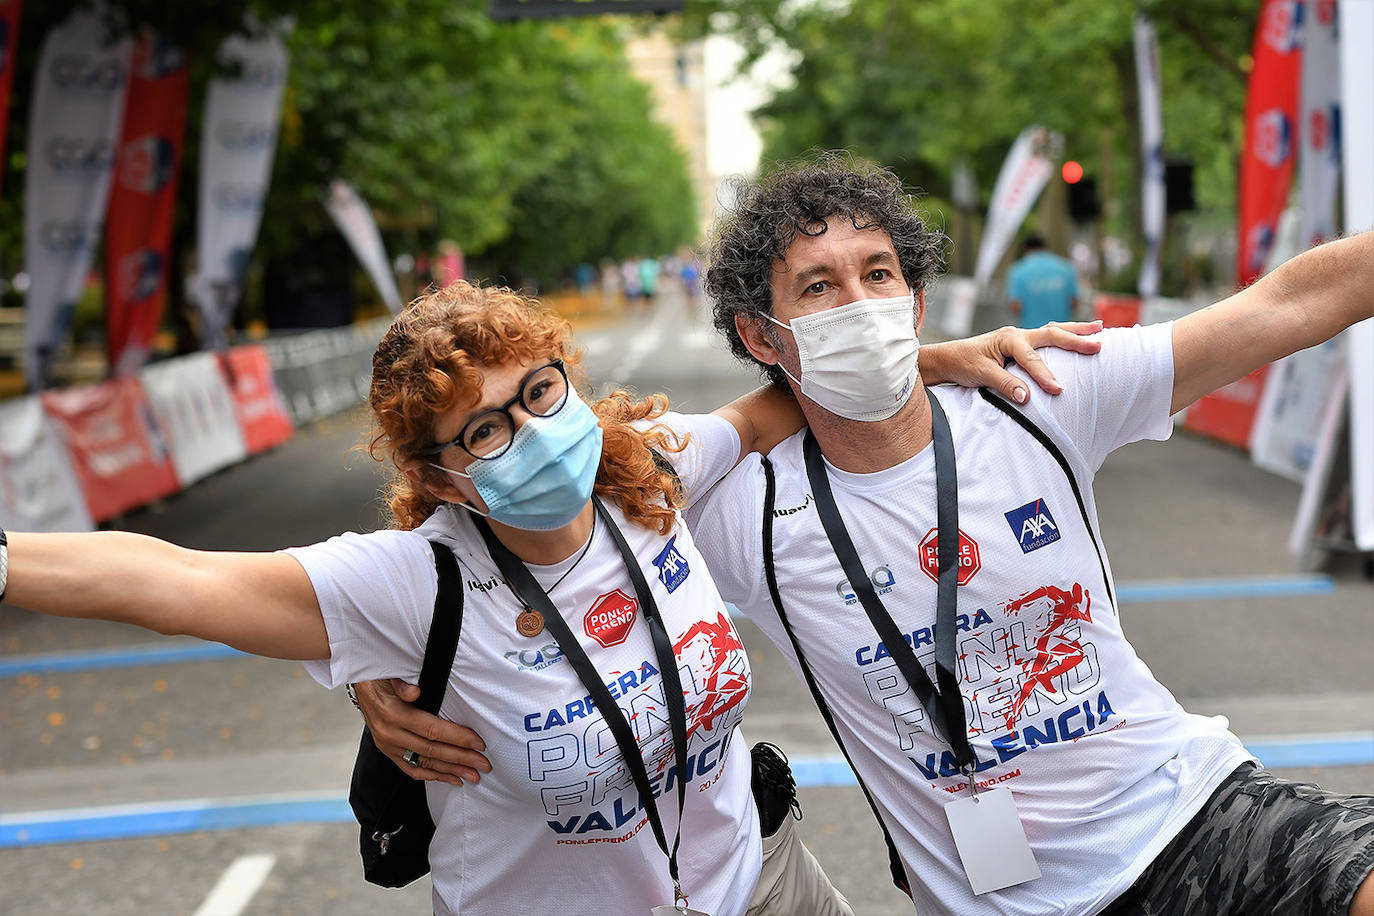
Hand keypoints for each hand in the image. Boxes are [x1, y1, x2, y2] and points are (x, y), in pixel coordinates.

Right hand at [353, 678, 492, 785]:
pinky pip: (412, 769)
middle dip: (461, 758)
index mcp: (394, 715)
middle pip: (432, 750)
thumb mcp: (390, 674)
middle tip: (484, 765)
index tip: (479, 743)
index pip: (432, 730)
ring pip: (424, 763)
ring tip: (473, 777)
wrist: (361, 687)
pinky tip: (451, 779)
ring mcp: (389, 747)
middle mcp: (391, 735)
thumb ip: (402, 684)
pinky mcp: (389, 753)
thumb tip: (414, 691)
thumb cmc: (382, 678)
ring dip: (451, 771)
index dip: (457, 737)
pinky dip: (433, 775)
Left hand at [922, 321, 1102, 402]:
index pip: (1031, 359)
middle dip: (1076, 340)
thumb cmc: (964, 364)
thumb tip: (1027, 397)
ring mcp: (1020, 336)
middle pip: (1052, 334)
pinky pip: (1047, 337)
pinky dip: (1064, 334)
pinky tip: (1077, 335)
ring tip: (1099, 328)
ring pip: (1053, 331)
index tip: (1058, 390)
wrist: (949, 358)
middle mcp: (1017, 334)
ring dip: (1076, 330)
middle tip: (1098, 345)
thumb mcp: (981, 376)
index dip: (1045, 375)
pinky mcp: (1021, 343)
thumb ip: (1005, 385)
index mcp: (1008, 339)